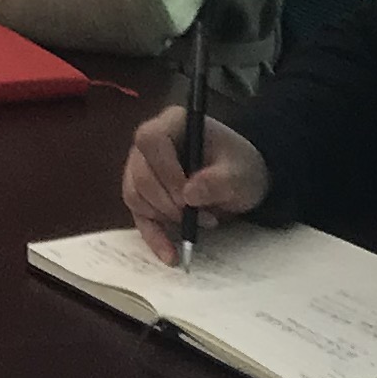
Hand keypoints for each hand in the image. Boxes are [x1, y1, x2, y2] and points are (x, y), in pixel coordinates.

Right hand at [123, 107, 268, 261]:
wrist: (242, 179)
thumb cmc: (241, 167)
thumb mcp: (240, 173)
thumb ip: (219, 181)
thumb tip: (189, 195)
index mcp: (174, 123)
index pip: (151, 140)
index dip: (164, 170)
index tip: (188, 197)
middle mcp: (150, 143)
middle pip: (140, 172)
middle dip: (167, 201)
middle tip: (198, 217)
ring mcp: (143, 167)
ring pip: (134, 194)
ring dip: (163, 217)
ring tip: (197, 224)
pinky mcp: (144, 193)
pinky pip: (138, 215)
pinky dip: (153, 236)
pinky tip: (169, 254)